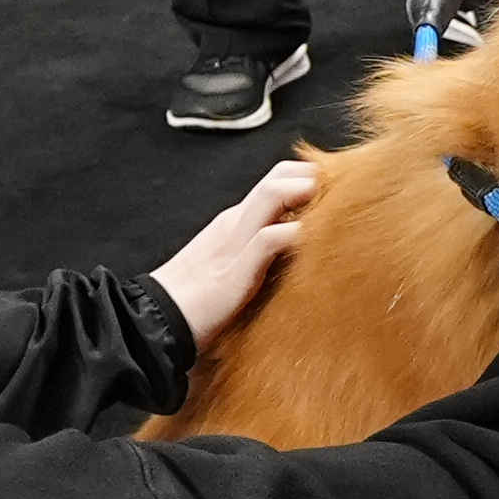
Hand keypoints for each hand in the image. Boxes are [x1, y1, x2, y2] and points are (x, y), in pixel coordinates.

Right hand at [158, 155, 317, 345]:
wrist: (156, 323)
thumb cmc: (193, 303)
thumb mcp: (232, 270)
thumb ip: (258, 258)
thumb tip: (293, 256)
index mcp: (233, 224)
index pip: (273, 184)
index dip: (305, 180)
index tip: (335, 190)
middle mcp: (234, 224)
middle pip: (276, 179)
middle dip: (310, 175)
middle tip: (342, 187)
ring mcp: (232, 243)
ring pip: (271, 196)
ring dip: (304, 191)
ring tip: (332, 197)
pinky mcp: (234, 271)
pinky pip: (267, 240)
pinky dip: (293, 234)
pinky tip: (314, 238)